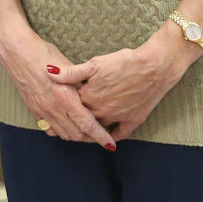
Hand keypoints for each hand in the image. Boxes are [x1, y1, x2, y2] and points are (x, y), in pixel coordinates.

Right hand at [0, 19, 113, 146]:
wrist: (16, 52)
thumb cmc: (43, 54)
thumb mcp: (68, 67)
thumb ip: (80, 84)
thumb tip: (92, 95)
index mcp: (65, 97)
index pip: (87, 124)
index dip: (101, 136)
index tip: (110, 144)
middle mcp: (54, 108)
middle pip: (76, 134)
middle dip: (90, 138)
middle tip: (100, 135)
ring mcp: (42, 110)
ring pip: (63, 134)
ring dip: (76, 136)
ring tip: (85, 132)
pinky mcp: (33, 109)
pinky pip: (49, 128)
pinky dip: (60, 131)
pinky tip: (65, 125)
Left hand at [55, 24, 194, 141]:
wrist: (154, 67)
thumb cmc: (124, 62)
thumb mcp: (94, 64)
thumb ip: (70, 72)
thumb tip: (48, 72)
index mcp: (88, 97)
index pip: (70, 106)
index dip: (63, 105)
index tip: (56, 106)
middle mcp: (101, 111)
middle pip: (82, 119)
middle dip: (73, 121)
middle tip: (65, 124)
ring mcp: (117, 117)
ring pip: (99, 128)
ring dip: (90, 131)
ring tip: (81, 131)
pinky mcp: (133, 120)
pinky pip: (120, 134)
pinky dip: (112, 137)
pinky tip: (106, 138)